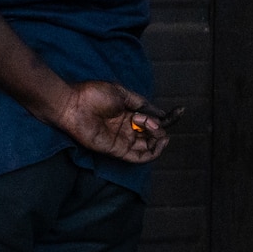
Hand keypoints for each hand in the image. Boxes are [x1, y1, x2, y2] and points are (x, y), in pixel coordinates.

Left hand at [47, 80, 169, 162]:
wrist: (72, 103)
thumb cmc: (92, 94)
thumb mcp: (122, 93)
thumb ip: (142, 103)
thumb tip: (161, 113)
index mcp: (127, 115)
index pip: (152, 122)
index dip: (166, 119)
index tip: (180, 112)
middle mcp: (126, 130)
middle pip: (152, 136)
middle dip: (160, 129)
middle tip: (152, 121)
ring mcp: (121, 141)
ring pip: (148, 148)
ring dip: (158, 140)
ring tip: (155, 129)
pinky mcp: (116, 150)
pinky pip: (138, 157)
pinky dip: (152, 153)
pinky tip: (158, 142)